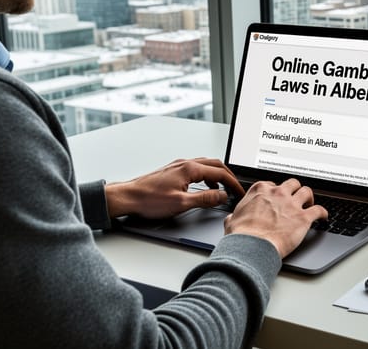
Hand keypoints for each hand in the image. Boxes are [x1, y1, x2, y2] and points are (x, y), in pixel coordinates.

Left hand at [105, 158, 244, 218]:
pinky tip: (203, 187)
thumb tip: (222, 196)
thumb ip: (205, 199)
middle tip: (235, 188)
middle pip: (215, 165)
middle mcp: (185, 164)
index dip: (233, 183)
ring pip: (205, 165)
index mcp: (189, 169)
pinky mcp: (173, 171)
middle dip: (228, 176)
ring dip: (217, 176)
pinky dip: (206, 177)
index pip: (219, 173)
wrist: (128, 197)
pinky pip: (196, 169)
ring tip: (222, 189)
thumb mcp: (181, 203)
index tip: (239, 192)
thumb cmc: (149, 200)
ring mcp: (178, 166)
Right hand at [224, 178, 327, 257]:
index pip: (272, 184)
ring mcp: (292, 204)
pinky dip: (323, 213)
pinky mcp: (303, 218)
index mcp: (261, 190)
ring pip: (307, 192)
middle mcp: (278, 194)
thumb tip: (232, 218)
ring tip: (309, 204)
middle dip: (295, 190)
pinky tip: (324, 217)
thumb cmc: (242, 235)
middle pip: (292, 183)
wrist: (252, 246)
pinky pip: (319, 210)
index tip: (277, 198)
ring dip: (309, 198)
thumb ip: (235, 215)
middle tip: (295, 198)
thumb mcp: (232, 220)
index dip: (276, 192)